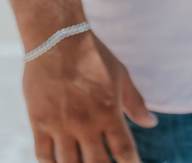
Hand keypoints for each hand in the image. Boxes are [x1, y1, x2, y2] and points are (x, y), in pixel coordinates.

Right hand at [22, 31, 156, 162]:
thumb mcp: (121, 76)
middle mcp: (86, 124)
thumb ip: (135, 103)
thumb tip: (152, 123)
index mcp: (110, 113)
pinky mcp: (39, 123)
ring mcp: (61, 126)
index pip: (124, 151)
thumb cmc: (93, 56)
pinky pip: (43, 156)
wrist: (57, 40)